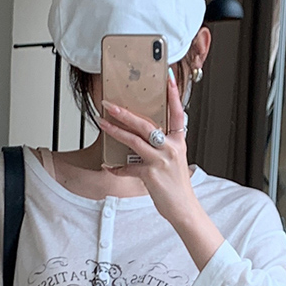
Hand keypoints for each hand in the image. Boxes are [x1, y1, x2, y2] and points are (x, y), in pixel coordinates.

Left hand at [101, 72, 223, 272]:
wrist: (183, 208)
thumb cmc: (176, 184)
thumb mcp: (175, 159)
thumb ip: (163, 145)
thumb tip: (145, 134)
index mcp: (179, 141)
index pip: (177, 112)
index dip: (173, 94)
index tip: (167, 77)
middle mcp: (171, 148)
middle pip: (145, 124)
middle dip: (124, 112)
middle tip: (109, 103)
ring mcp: (161, 161)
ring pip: (133, 140)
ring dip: (115, 130)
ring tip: (102, 122)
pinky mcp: (150, 175)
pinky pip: (128, 168)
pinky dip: (116, 168)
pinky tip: (108, 166)